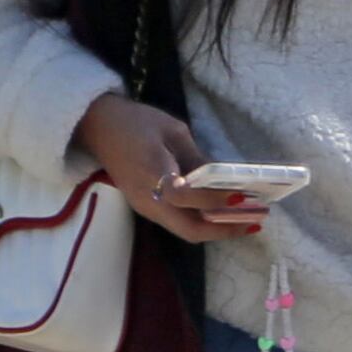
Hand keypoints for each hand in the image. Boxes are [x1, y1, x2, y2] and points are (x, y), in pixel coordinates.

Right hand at [77, 91, 266, 240]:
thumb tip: (223, 179)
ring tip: (246, 219)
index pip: (185, 196)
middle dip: (224, 230)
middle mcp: (147, 198)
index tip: (242, 196)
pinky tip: (222, 213)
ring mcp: (144, 206)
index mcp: (151, 173)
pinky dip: (202, 221)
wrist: (98, 126)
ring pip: (184, 230)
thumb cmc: (137, 122)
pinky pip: (177, 221)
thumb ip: (197, 158)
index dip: (214, 199)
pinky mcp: (145, 206)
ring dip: (216, 229)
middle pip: (188, 229)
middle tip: (254, 221)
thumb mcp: (173, 131)